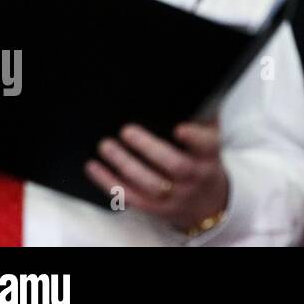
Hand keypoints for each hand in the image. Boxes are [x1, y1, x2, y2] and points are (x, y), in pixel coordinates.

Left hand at [85, 121, 229, 232]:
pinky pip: (129, 196)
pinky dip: (109, 182)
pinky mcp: (155, 208)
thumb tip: (189, 94)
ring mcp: (175, 196)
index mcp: (210, 157)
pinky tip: (93, 167)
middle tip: (127, 130)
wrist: (208, 204)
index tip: (178, 127)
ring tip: (106, 145)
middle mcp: (195, 178)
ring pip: (148, 183)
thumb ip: (203, 121)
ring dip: (124, 164)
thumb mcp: (209, 144)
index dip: (194, 138)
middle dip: (149, 148)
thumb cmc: (204, 162)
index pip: (208, 146)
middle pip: (175, 165)